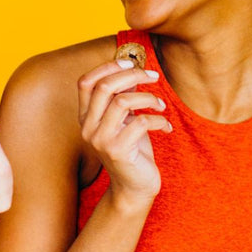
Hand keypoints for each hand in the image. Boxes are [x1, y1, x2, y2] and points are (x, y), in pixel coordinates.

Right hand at [78, 59, 169, 201]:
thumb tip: (132, 70)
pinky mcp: (118, 151)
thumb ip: (123, 98)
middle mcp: (88, 128)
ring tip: (161, 105)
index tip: (130, 63)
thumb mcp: (125, 121)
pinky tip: (166, 127)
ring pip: (122, 102)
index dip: (107, 67)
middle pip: (104, 87)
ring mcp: (101, 140)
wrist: (134, 188)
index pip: (85, 82)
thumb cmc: (132, 151)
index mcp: (86, 118)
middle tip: (154, 77)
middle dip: (133, 75)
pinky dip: (158, 120)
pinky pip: (141, 123)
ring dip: (148, 98)